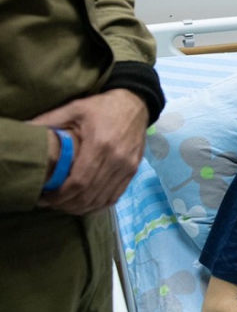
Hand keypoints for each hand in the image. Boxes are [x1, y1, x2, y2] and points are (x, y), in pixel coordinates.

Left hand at [32, 89, 148, 213]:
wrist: (135, 103)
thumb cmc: (102, 106)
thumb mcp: (74, 108)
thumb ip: (50, 120)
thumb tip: (25, 130)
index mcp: (100, 145)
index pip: (79, 182)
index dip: (60, 196)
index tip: (45, 198)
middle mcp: (117, 159)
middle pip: (89, 195)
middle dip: (67, 205)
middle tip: (51, 204)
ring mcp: (127, 167)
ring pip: (102, 199)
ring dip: (81, 208)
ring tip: (65, 205)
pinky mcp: (133, 170)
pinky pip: (115, 196)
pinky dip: (98, 205)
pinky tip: (85, 204)